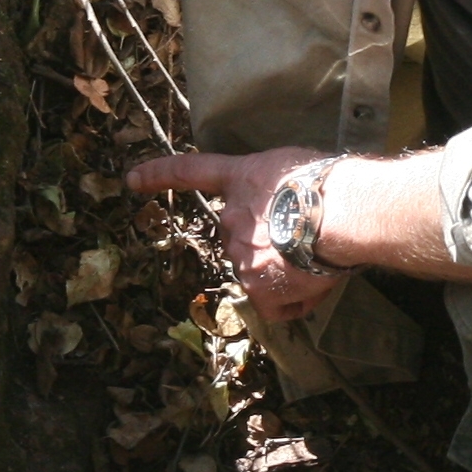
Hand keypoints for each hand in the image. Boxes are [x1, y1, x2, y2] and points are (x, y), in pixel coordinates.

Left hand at [127, 147, 343, 321]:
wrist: (339, 213)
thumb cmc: (328, 182)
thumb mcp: (295, 167)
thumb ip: (276, 188)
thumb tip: (285, 214)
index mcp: (241, 179)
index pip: (191, 172)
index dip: (159, 175)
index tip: (131, 180)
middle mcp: (232, 219)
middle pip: (241, 237)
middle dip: (267, 243)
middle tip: (304, 240)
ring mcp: (241, 256)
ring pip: (260, 272)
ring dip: (284, 271)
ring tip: (318, 258)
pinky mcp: (258, 287)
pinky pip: (274, 304)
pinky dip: (292, 301)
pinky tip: (312, 286)